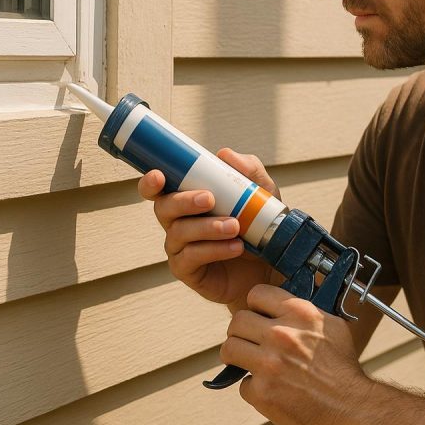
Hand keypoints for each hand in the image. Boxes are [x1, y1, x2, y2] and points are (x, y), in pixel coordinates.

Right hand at [138, 148, 279, 310]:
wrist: (272, 265)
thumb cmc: (259, 226)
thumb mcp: (262, 194)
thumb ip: (248, 171)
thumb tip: (224, 154)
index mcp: (187, 199)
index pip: (158, 189)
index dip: (151, 182)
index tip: (159, 176)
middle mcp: (177, 221)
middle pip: (164, 207)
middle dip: (184, 201)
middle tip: (210, 199)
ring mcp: (179, 247)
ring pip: (179, 232)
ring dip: (207, 227)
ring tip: (235, 227)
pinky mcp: (187, 270)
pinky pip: (190, 257)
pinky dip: (213, 249)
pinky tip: (236, 247)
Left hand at [222, 284, 374, 424]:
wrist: (348, 408)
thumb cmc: (342, 370)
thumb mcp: (331, 326)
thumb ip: (304, 311)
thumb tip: (283, 304)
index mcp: (299, 314)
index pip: (257, 294)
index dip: (255, 305)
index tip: (257, 314)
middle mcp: (281, 335)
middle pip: (237, 321)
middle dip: (241, 331)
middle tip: (249, 340)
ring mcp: (268, 364)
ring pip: (229, 348)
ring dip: (237, 355)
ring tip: (248, 360)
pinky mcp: (262, 391)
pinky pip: (242, 383)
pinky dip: (254, 387)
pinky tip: (269, 386)